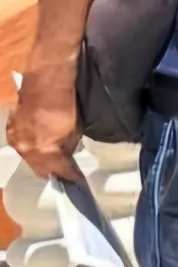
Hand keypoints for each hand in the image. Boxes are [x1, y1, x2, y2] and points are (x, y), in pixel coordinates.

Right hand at [7, 68, 84, 182]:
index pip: (60, 171)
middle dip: (54, 172)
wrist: (46, 83)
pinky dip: (31, 148)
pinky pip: (22, 146)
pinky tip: (39, 145)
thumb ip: (68, 149)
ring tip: (53, 160)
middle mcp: (26, 150)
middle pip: (41, 170)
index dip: (71, 177)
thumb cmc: (66, 106)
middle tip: (65, 174)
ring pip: (29, 159)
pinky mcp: (10, 131)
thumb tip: (65, 157)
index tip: (78, 182)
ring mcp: (16, 140)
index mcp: (45, 151)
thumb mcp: (75, 132)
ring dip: (41, 161)